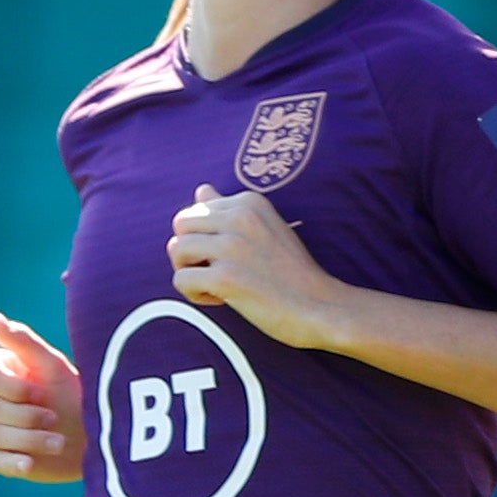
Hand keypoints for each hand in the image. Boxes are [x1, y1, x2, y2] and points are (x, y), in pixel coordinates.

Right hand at [0, 311, 84, 483]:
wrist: (89, 435)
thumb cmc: (72, 394)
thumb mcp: (52, 366)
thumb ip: (23, 342)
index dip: (13, 387)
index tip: (42, 392)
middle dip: (21, 415)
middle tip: (54, 418)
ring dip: (24, 439)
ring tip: (57, 443)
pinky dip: (9, 461)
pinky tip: (30, 464)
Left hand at [166, 183, 347, 347]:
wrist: (319, 306)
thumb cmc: (290, 272)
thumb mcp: (264, 228)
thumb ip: (229, 209)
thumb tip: (201, 189)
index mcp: (249, 202)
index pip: (196, 210)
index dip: (205, 237)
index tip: (229, 255)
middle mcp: (240, 217)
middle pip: (180, 225)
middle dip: (188, 250)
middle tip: (213, 269)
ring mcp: (232, 246)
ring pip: (176, 251)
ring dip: (190, 272)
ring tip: (217, 285)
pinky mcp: (225, 277)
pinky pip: (181, 280)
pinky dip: (194, 295)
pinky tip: (220, 299)